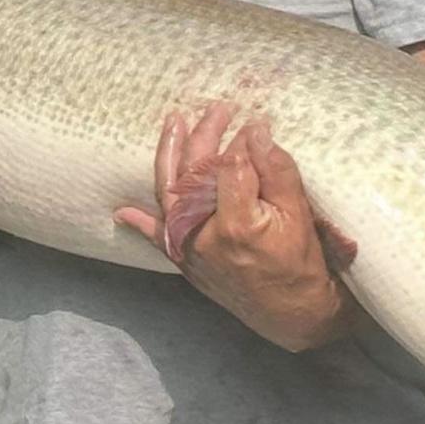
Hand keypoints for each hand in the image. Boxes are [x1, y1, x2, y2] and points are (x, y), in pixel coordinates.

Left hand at [114, 103, 358, 352]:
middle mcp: (204, 234)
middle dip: (206, 135)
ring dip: (169, 154)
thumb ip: (277, 170)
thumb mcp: (299, 214)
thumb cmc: (302, 264)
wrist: (293, 314)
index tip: (253, 123)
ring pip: (170, 193)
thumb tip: (256, 131)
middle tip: (220, 109)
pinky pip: (158, 238)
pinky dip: (140, 223)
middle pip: (195, 172)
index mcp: (236, 221)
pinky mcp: (186, 262)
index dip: (242, 140)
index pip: (230, 164)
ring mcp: (190, 249)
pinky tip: (122, 211)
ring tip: (174, 123)